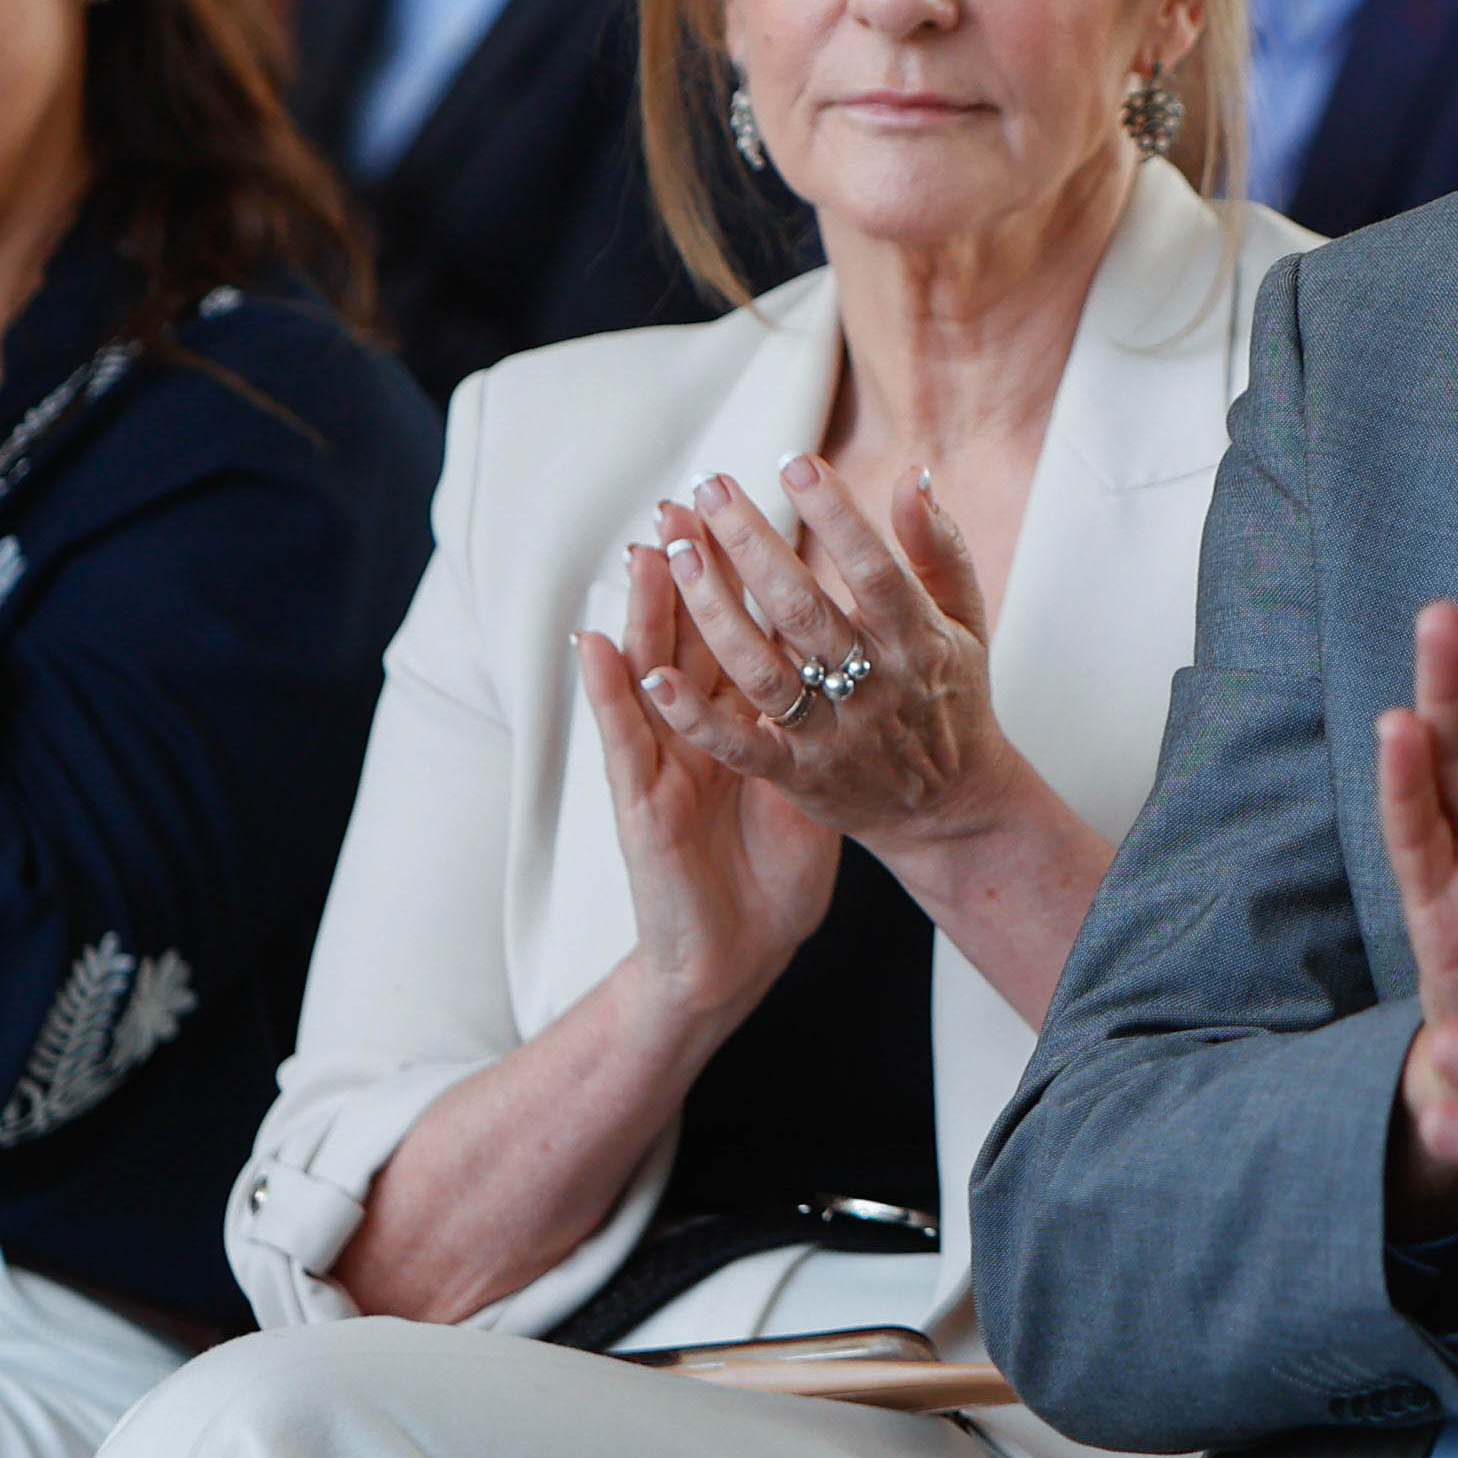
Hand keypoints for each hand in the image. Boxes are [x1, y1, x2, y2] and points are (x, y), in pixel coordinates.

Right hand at [574, 544, 846, 1041]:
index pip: (741, 636)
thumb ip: (821, 726)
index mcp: (743, 723)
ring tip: (641, 546)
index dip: (743, 580)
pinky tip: (597, 644)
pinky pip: (626, 741)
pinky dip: (611, 692)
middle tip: (686, 500)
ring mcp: (664, 763)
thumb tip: (859, 670)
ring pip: (650, 671)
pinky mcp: (642, 804)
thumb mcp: (808, 789)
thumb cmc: (771, 873)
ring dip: (645, 609)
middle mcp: (697, 733)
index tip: (750, 513)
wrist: (733, 957)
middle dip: (691, 571)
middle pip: (692, 637)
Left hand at [606, 457, 1025, 857]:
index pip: (874, 570)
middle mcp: (874, 688)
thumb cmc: (951, 696)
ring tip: (677, 551)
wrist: (949, 807)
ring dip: (714, 609)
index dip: (836, 518)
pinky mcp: (797, 775)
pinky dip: (694, 715)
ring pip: (761, 669)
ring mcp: (832, 734)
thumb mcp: (963, 621)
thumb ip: (938, 549)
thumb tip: (911, 476)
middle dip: (752, 544)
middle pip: (803, 610)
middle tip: (711, 486)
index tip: (794, 464)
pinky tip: (653, 673)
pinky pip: (739, 745)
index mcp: (917, 642)